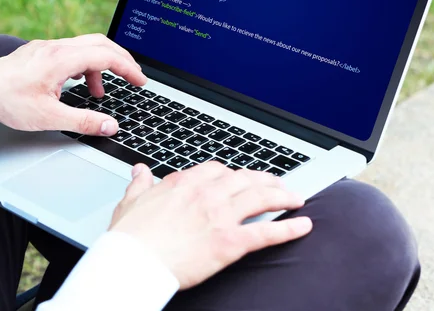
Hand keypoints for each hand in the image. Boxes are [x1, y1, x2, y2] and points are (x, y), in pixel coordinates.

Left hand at [0, 33, 145, 135]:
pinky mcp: (40, 51)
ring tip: (100, 92)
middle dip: (121, 60)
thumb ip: (83, 121)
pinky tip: (78, 84)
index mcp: (61, 58)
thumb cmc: (7, 101)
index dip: (128, 68)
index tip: (140, 80)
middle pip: (100, 43)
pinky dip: (84, 65)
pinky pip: (72, 51)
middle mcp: (56, 46)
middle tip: (133, 76)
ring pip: (86, 46)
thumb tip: (109, 126)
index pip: (105, 56)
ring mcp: (47, 46)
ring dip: (100, 66)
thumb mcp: (48, 117)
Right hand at [110, 162, 311, 289]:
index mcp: (185, 183)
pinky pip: (265, 233)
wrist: (132, 262)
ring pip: (261, 198)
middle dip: (265, 180)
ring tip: (296, 198)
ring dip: (283, 196)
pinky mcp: (229, 243)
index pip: (217, 170)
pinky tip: (303, 225)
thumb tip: (139, 171)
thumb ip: (140, 184)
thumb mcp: (131, 202)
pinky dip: (288, 229)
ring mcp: (220, 216)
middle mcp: (207, 194)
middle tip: (276, 184)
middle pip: (245, 179)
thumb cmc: (129, 236)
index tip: (239, 178)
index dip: (233, 174)